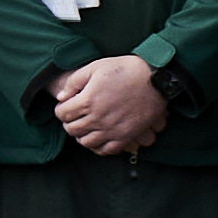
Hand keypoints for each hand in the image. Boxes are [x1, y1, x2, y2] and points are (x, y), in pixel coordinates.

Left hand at [54, 54, 172, 154]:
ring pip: (86, 142)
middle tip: (75, 115)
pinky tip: (99, 137)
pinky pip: (105, 150)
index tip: (67, 105)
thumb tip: (61, 97)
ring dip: (82, 135)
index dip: (61, 109)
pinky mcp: (125, 136)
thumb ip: (74, 82)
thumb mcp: (96, 67)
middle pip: (72, 129)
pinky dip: (98, 147)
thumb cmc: (125, 69)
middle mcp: (97, 118)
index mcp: (88, 100)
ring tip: (86, 126)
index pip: (62, 113)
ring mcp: (111, 130)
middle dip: (69, 122)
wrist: (156, 78)